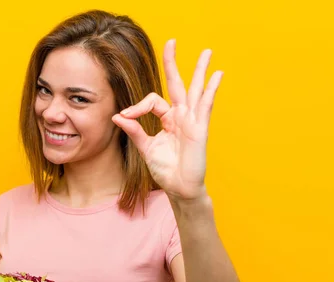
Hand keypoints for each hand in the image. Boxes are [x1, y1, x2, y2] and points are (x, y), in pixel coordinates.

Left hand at [112, 39, 222, 201]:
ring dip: (200, 70)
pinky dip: (210, 91)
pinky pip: (206, 106)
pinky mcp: (200, 129)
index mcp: (167, 119)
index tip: (125, 116)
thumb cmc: (165, 169)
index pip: (152, 101)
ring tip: (207, 52)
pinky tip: (216, 77)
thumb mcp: (145, 147)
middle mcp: (181, 116)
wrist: (178, 188)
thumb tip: (117, 116)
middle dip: (173, 63)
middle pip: (177, 84)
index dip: (137, 106)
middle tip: (171, 41)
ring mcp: (192, 120)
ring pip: (195, 90)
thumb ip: (134, 130)